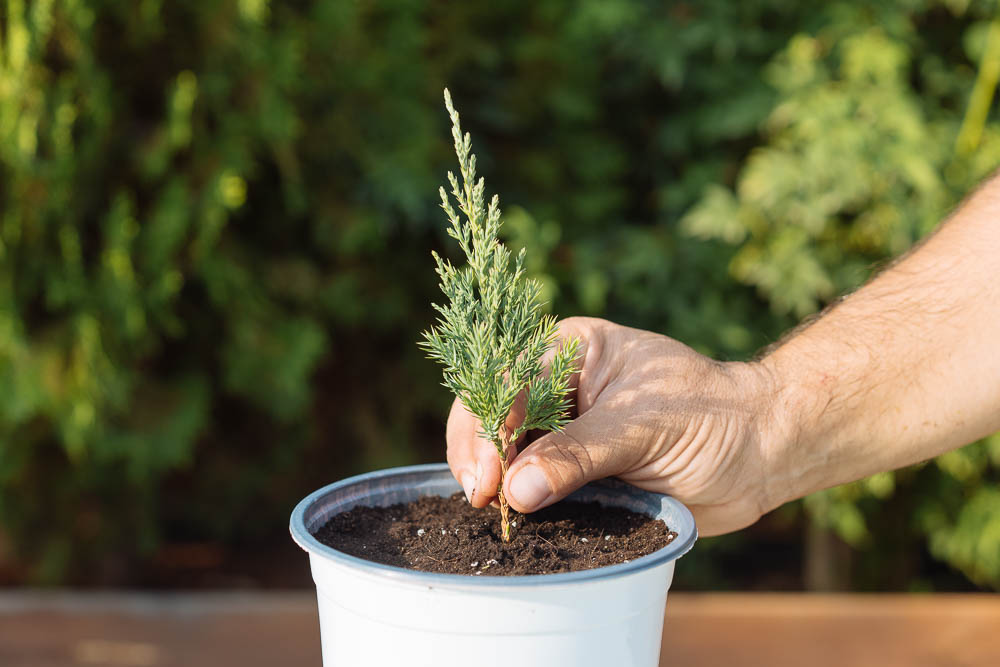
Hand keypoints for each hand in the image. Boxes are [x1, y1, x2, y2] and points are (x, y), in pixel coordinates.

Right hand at [446, 316, 780, 536]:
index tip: (490, 474)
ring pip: (506, 450)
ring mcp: (565, 429)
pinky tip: (509, 519)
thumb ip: (578, 454)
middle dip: (481, 452)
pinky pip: (532, 484)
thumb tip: (517, 490)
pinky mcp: (575, 470)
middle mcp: (559, 385)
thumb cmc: (713, 417)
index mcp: (572, 349)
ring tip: (491, 513)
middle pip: (495, 412)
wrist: (763, 455)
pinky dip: (518, 501)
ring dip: (495, 480)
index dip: (490, 424)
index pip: (510, 380)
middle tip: (482, 497)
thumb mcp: (642, 427)